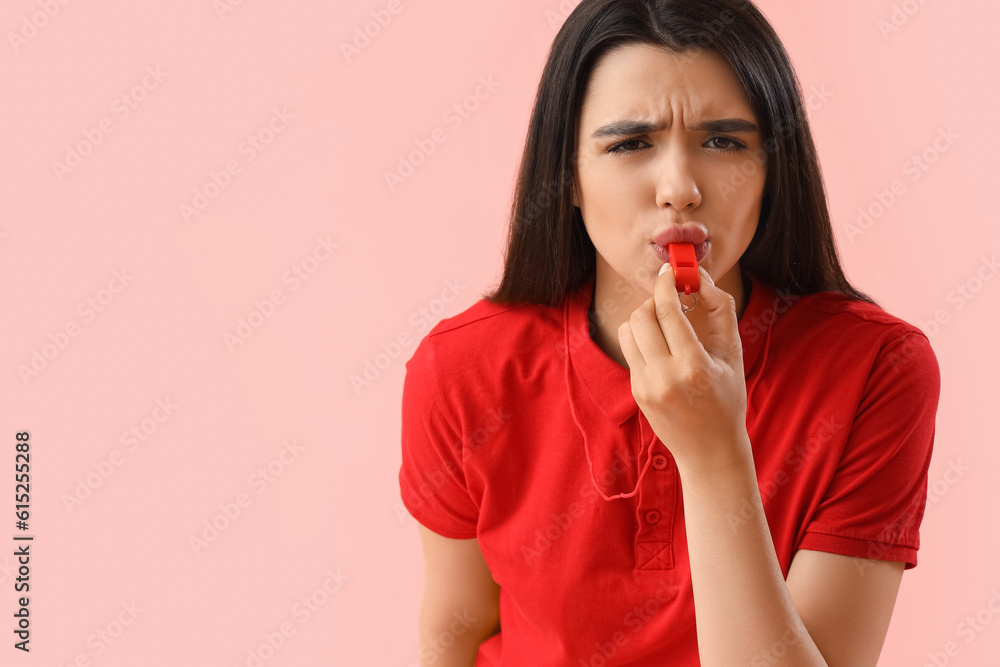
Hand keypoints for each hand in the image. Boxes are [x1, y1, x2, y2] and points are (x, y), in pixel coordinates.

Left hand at [617, 264, 750, 473]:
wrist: (710, 450)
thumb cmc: (728, 401)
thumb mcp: (733, 356)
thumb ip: (721, 312)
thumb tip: (702, 278)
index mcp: (693, 366)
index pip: (668, 312)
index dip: (665, 285)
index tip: (669, 272)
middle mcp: (664, 376)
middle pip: (641, 317)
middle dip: (654, 300)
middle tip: (670, 300)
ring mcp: (645, 385)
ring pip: (628, 331)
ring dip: (643, 318)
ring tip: (664, 323)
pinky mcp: (636, 391)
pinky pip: (630, 351)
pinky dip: (643, 340)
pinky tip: (663, 348)